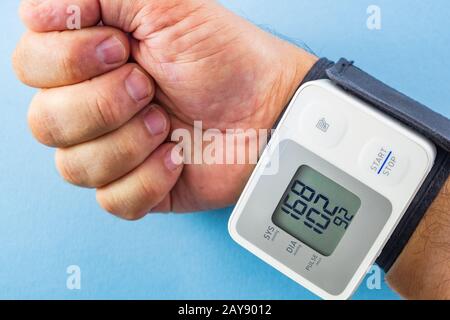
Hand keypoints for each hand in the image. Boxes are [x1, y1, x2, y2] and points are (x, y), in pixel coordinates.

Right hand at [13, 0, 316, 218]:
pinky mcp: (137, 187)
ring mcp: (115, 150)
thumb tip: (36, 13)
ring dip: (129, 143)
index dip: (69, 60)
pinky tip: (177, 155)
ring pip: (74, 166)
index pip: (31, 65)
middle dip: (104, 104)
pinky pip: (113, 200)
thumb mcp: (166, 5)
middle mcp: (95, 106)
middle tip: (149, 87)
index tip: (122, 49)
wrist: (267, 109)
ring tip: (167, 123)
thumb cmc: (225, 57)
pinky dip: (150, 178)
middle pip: (44, 123)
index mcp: (91, 61)